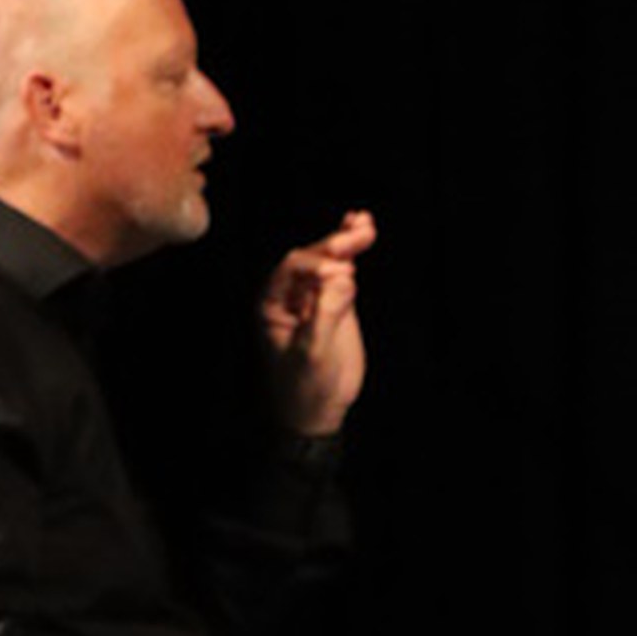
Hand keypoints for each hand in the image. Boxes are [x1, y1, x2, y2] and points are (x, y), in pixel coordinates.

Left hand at [261, 211, 374, 435]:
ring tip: (365, 223)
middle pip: (312, 258)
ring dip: (346, 241)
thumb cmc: (305, 387)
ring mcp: (314, 297)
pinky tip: (362, 228)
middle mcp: (290, 295)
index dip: (317, 265)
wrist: (317, 412)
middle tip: (358, 234)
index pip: (292, 269)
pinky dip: (352, 253)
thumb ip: (325, 314)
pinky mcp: (336, 302)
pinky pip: (342, 272)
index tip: (342, 274)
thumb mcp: (312, 354)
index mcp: (271, 304)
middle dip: (334, 245)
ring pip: (329, 260)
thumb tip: (343, 278)